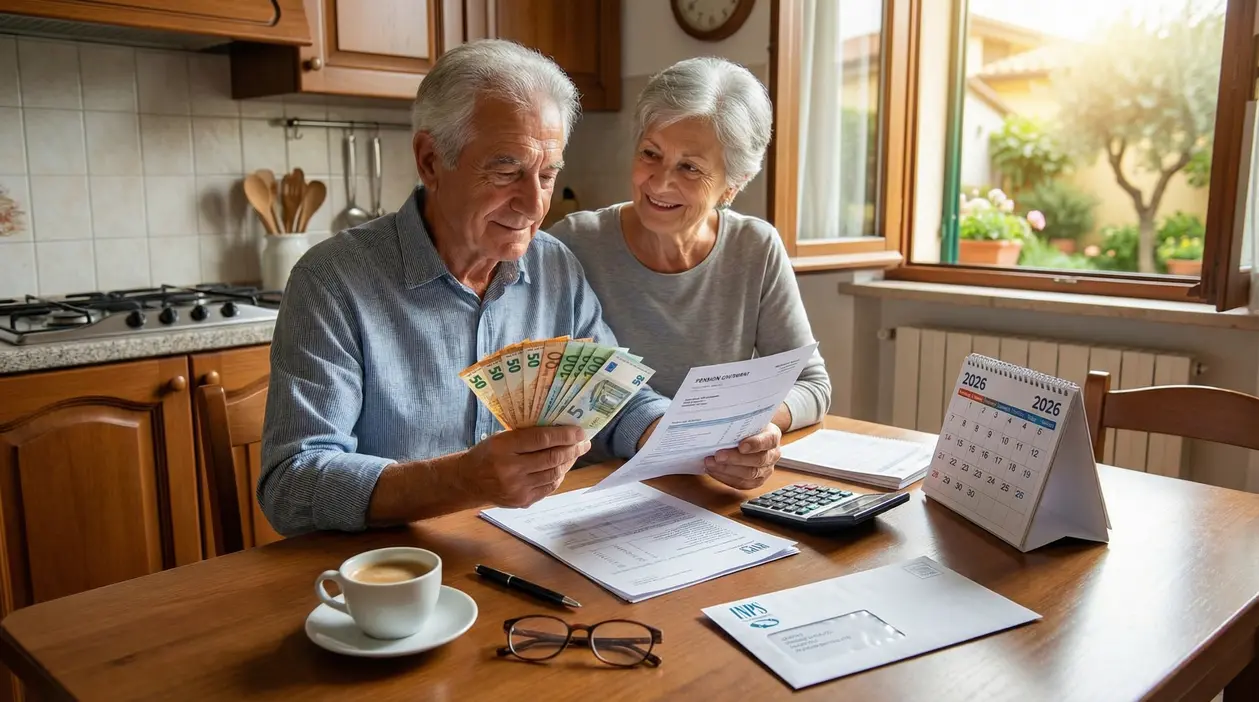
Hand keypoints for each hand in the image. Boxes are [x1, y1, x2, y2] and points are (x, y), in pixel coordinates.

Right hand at [461, 426, 590, 507]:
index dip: (564, 435)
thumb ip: (527, 435)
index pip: (541, 439)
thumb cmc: (488, 453)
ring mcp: (517, 488)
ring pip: (554, 474)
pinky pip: (549, 487)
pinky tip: (562, 467)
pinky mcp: (522, 501)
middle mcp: (510, 469)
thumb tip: (561, 430)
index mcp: (503, 447)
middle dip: (573, 449)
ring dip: (569, 462)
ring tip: (576, 453)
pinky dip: (559, 475)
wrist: (469, 481)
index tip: (580, 431)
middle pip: (551, 458)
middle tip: (584, 442)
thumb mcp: (501, 438)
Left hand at [704, 423, 781, 489]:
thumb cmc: (746, 427)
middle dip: (735, 459)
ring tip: (710, 463)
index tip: (741, 446)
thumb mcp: (747, 419)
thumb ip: (738, 418)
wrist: (750, 436)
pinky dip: (725, 478)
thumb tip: (719, 412)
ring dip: (727, 470)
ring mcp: (766, 470)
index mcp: (772, 436)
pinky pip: (742, 484)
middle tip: (717, 455)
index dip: (755, 444)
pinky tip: (713, 470)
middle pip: (757, 460)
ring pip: (749, 475)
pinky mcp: (756, 481)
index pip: (768, 440)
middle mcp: (773, 454)